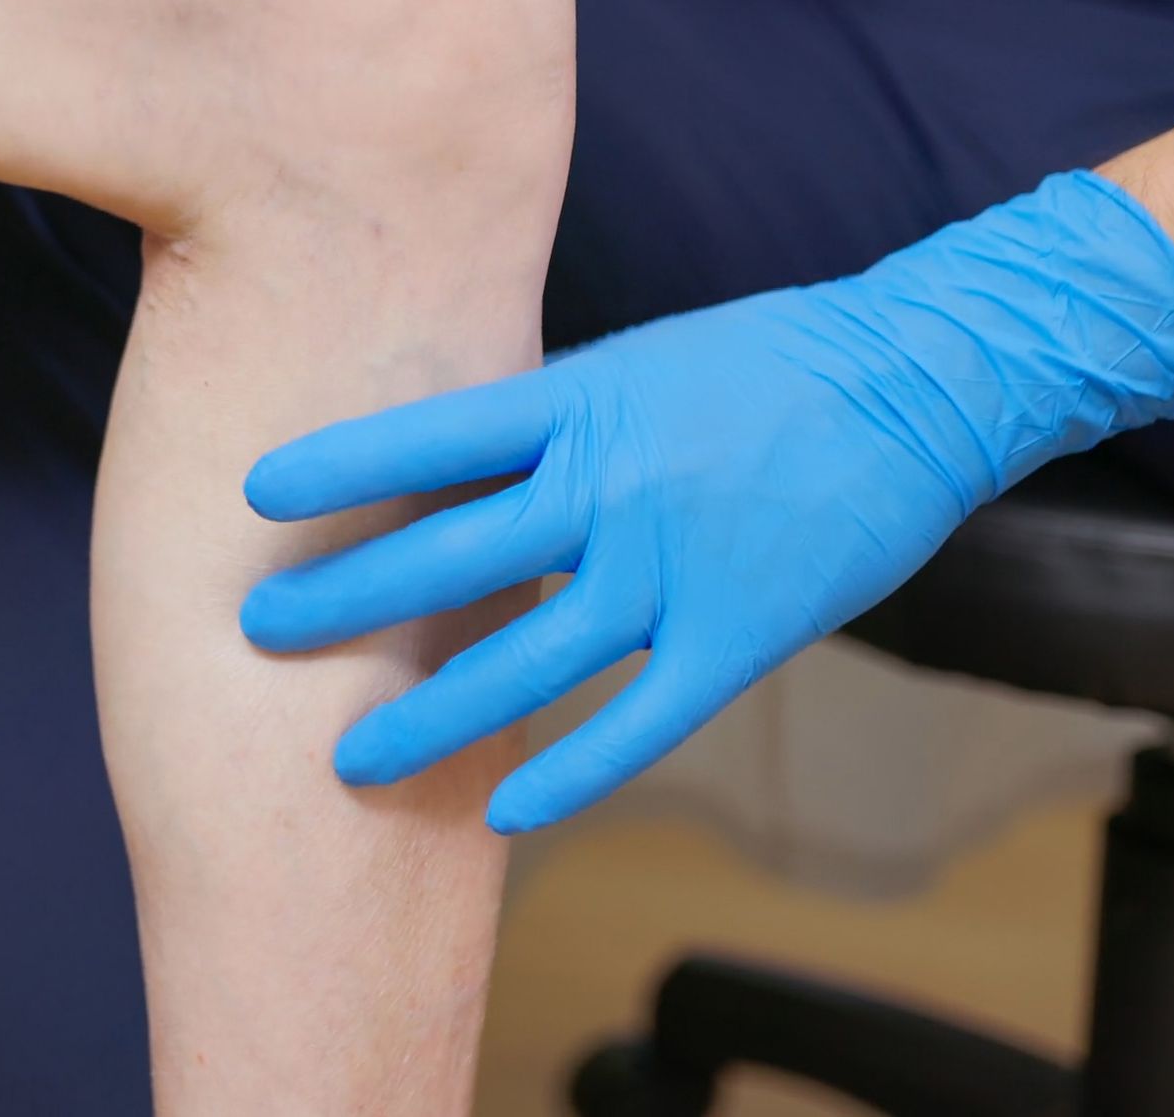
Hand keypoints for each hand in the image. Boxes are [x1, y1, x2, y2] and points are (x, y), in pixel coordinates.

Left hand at [239, 172, 1173, 832]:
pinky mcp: (740, 633)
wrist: (920, 377)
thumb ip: (543, 421)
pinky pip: (640, 720)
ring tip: (346, 753)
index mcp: (584, 399)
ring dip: (431, 712)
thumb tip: (435, 465)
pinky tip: (505, 811)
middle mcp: (616, 483)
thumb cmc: (764, 363)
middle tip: (258, 631)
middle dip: (347, 599)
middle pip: (455, 553)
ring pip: (529, 659)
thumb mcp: (634, 363)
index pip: (436, 433)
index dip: (342, 466)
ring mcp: (677, 565)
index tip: (253, 493)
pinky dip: (572, 772)